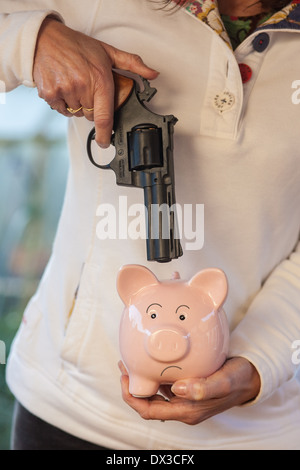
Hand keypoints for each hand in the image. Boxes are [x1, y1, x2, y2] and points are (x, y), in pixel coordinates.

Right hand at [33, 17, 158, 147]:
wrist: (45, 38)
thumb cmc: (77, 45)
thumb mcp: (108, 52)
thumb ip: (132, 64)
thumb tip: (153, 74)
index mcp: (99, 79)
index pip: (104, 117)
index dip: (105, 135)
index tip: (105, 143)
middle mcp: (82, 86)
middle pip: (90, 115)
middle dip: (91, 107)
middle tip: (87, 88)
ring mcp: (65, 91)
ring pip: (76, 113)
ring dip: (77, 105)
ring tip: (74, 84)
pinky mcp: (50, 94)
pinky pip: (61, 110)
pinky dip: (63, 103)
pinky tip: (63, 87)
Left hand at [120, 357, 260, 424]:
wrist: (251, 377)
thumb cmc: (238, 379)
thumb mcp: (224, 381)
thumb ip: (203, 388)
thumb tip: (177, 389)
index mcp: (187, 410)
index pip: (149, 411)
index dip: (132, 398)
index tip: (124, 378)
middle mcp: (183, 407)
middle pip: (148, 403)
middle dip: (132, 386)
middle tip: (124, 365)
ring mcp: (185, 398)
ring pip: (155, 393)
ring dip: (141, 379)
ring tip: (132, 360)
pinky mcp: (188, 387)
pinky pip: (164, 384)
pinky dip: (153, 373)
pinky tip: (152, 359)